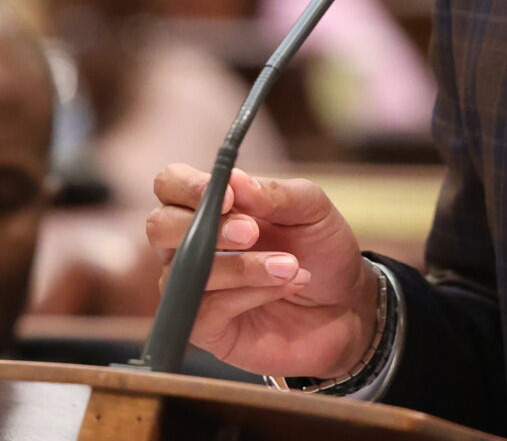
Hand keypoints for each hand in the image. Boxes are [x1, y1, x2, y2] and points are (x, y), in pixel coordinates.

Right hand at [146, 164, 380, 378]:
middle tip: (252, 232)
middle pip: (159, 226)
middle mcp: (190, 244)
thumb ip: (274, 194)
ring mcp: (193, 288)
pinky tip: (284, 287)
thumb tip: (235, 179)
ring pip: (186, 272)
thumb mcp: (312, 211)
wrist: (347, 307)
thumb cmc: (321, 251)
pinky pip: (205, 309)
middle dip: (206, 228)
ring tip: (291, 266)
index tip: (229, 197)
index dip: (189, 187)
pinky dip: (249, 295)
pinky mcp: (205, 328)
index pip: (170, 184)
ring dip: (242, 266)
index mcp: (209, 206)